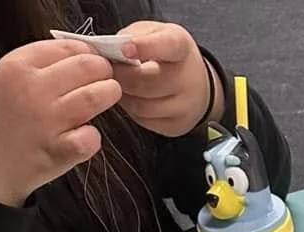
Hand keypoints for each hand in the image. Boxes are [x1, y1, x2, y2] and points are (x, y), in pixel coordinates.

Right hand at [0, 41, 119, 206]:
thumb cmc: (2, 119)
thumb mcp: (9, 78)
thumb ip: (42, 65)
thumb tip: (84, 55)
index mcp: (17, 65)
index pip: (67, 47)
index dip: (89, 53)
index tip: (95, 60)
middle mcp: (31, 89)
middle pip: (86, 68)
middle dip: (104, 71)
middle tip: (108, 79)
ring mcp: (47, 120)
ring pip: (95, 97)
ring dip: (109, 94)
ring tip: (108, 96)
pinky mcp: (60, 150)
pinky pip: (92, 137)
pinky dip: (95, 136)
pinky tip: (86, 135)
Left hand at [114, 22, 220, 136]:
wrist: (196, 84)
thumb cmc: (169, 56)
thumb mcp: (155, 33)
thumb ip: (133, 36)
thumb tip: (109, 51)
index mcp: (181, 47)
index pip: (167, 46)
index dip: (144, 47)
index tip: (124, 49)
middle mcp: (188, 79)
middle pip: (145, 82)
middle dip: (120, 75)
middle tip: (107, 69)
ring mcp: (185, 107)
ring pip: (141, 106)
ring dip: (122, 94)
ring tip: (120, 83)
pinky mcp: (176, 126)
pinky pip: (143, 120)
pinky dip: (131, 109)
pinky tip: (132, 97)